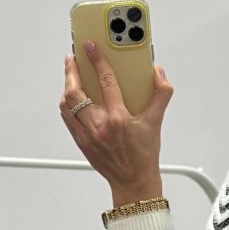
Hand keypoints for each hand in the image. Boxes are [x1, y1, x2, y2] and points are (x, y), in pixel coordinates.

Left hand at [59, 40, 172, 200]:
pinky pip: (67, 118)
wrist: (133, 181)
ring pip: (66, 104)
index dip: (98, 60)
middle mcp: (100, 125)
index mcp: (118, 118)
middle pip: (75, 91)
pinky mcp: (81, 141)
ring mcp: (87, 134)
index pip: (106, 82)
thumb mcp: (156, 122)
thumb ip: (161, 95)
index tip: (91, 47)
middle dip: (71, 71)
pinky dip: (67, 104)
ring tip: (71, 76)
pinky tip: (72, 98)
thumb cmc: (144, 155)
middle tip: (73, 58)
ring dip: (67, 87)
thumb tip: (158, 74)